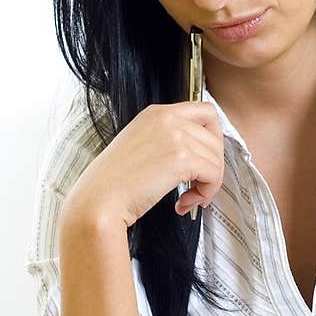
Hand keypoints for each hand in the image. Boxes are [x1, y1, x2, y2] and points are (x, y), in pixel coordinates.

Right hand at [65, 101, 224, 229]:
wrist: (98, 201)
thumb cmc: (114, 183)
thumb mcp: (141, 146)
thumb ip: (167, 140)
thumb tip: (198, 152)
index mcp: (156, 113)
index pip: (205, 112)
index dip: (212, 138)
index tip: (204, 159)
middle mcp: (167, 118)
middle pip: (215, 136)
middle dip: (213, 164)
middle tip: (199, 184)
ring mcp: (175, 136)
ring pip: (216, 158)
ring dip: (208, 183)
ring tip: (189, 199)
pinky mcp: (182, 158)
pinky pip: (213, 174)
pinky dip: (205, 193)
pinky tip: (185, 203)